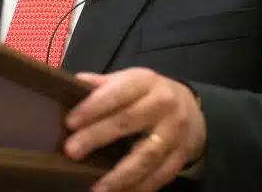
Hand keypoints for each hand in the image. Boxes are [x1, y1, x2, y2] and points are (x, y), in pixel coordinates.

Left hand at [64, 68, 206, 191]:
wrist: (190, 107)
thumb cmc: (148, 94)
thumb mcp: (129, 81)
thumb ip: (102, 85)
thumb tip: (73, 83)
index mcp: (146, 82)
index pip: (118, 92)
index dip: (94, 107)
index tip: (70, 122)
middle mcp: (163, 105)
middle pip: (129, 121)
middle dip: (98, 136)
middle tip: (71, 151)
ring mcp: (174, 132)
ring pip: (146, 155)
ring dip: (120, 174)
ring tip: (96, 188)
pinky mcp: (180, 156)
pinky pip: (160, 176)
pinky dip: (139, 188)